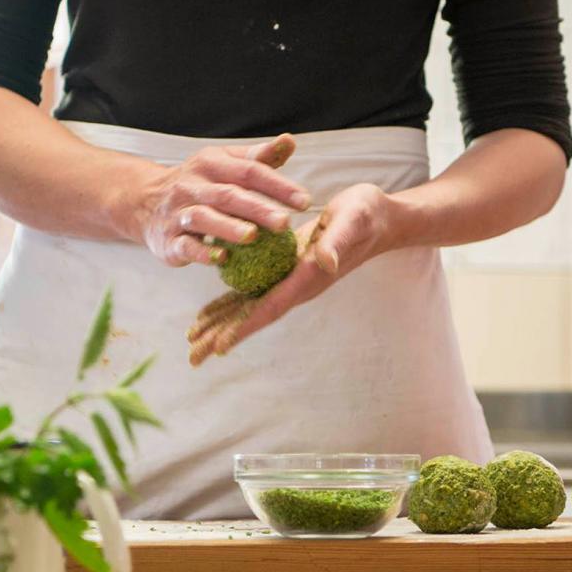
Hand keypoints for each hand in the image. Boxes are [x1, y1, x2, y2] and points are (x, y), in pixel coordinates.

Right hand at [135, 133, 310, 266]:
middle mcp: (193, 186)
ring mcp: (178, 213)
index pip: (249, 171)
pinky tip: (223, 258)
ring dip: (228, 228)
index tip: (305, 201)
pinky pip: (185, 246)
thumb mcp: (224, 163)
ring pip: (203, 218)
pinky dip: (203, 252)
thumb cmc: (201, 183)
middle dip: (257, 208)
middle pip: (228, 195)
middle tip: (284, 223)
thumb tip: (288, 141)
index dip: (278, 185)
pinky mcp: (169, 240)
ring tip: (253, 237)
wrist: (145, 202)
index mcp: (211, 164)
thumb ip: (259, 157)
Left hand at [186, 183, 394, 365]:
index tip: (218, 346)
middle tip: (193, 356)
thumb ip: (337, 242)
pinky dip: (231, 303)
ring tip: (194, 339)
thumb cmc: (365, 216)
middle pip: (253, 317)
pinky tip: (212, 311)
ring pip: (250, 307)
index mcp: (308, 277)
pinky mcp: (286, 270)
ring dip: (222, 324)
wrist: (378, 219)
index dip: (243, 327)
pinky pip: (254, 291)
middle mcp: (297, 286)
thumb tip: (324, 262)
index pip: (270, 308)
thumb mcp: (352, 221)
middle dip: (223, 336)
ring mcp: (291, 281)